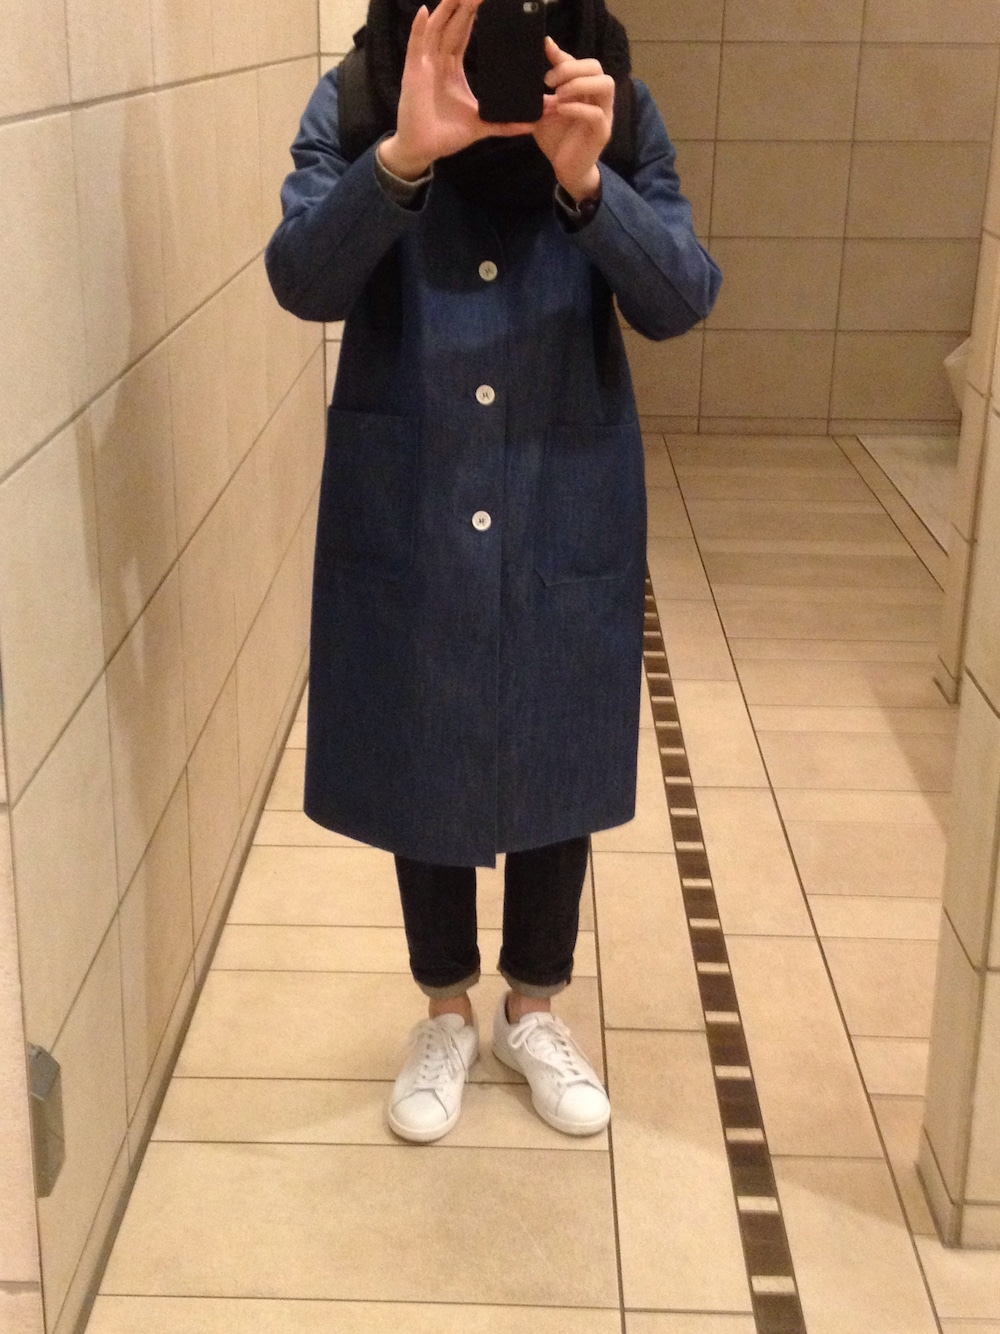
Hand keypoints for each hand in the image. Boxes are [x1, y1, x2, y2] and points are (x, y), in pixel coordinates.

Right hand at [379, 0, 535, 179]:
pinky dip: (419, 28)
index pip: (463, 33)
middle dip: (464, 4)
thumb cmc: (445, 135)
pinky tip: (424, 11)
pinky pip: (416, 46)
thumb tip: (530, 125)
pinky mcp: (413, 74)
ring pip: (436, 28)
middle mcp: (438, 61)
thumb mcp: (480, 124)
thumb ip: (504, 123)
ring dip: (447, 8)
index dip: (474, 14)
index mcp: (452, 67)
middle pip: (451, 24)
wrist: (422, 150)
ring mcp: (424, 65)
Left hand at [533, 36, 613, 200]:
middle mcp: (599, 98)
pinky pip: (596, 114)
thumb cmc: (557, 138)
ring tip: (558, 94)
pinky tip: (560, 110)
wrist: (565, 170)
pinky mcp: (601, 133)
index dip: (564, 55)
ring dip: (580, 84)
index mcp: (587, 90)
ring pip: (606, 85)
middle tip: (548, 80)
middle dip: (571, 68)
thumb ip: (544, 89)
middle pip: (597, 68)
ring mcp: (604, 115)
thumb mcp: (546, 109)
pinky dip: (577, 108)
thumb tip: (531, 67)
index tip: (543, 49)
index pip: (582, 62)